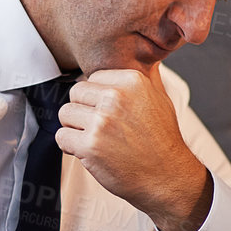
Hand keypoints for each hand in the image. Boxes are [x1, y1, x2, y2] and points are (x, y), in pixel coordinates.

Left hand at [55, 65, 210, 230]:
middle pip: (75, 93)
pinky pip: (62, 136)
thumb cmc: (163, 139)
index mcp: (131, 81)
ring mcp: (102, 121)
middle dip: (83, 111)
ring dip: (75, 128)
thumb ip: (146, 75)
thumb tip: (145, 53)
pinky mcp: (90, 145)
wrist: (168, 177)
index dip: (96, 98)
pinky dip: (70, 146)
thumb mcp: (160, 98)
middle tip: (100, 128)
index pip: (92, 78)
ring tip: (96, 139)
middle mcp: (116, 97)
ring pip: (65, 113)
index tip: (108, 113)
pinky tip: (89, 152)